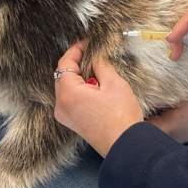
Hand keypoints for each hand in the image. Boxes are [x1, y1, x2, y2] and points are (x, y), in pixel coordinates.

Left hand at [53, 40, 143, 157]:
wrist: (125, 145)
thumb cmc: (121, 116)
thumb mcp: (114, 84)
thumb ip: (101, 66)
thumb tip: (96, 57)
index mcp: (69, 94)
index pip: (65, 63)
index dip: (75, 49)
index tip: (87, 42)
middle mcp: (61, 106)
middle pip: (62, 75)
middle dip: (76, 62)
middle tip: (91, 53)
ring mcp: (65, 116)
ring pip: (65, 87)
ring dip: (77, 76)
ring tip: (95, 69)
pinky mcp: (72, 122)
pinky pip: (69, 99)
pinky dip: (78, 89)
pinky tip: (93, 85)